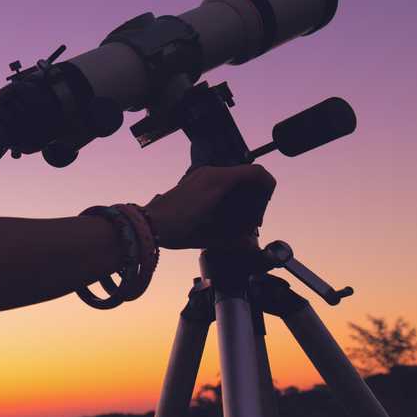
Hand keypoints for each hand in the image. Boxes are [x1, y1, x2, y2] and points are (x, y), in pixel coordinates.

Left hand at [142, 164, 276, 248]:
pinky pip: (221, 182)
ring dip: (241, 199)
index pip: (257, 173)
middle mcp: (211, 172)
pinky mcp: (195, 180)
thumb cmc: (177, 229)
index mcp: (219, 180)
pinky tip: (223, 217)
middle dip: (253, 200)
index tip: (261, 210)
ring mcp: (202, 174)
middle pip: (247, 178)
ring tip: (236, 223)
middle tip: (249, 223)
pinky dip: (229, 197)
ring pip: (235, 180)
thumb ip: (236, 239)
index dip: (267, 190)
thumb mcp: (211, 236)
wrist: (148, 225)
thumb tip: (251, 243)